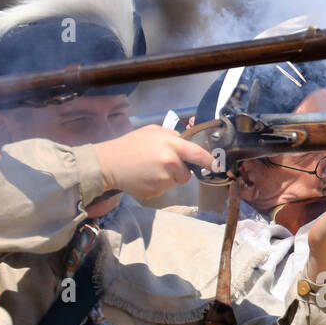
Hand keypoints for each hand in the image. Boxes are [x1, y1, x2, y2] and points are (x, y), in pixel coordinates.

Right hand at [93, 124, 214, 200]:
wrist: (108, 163)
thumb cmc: (131, 145)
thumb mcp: (153, 132)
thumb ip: (173, 137)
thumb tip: (188, 143)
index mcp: (171, 145)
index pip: (198, 154)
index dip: (210, 161)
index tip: (217, 166)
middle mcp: (170, 163)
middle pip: (186, 174)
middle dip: (178, 171)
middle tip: (160, 163)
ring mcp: (163, 180)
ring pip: (174, 183)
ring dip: (166, 178)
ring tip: (148, 169)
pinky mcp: (155, 192)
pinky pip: (163, 190)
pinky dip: (156, 185)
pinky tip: (143, 177)